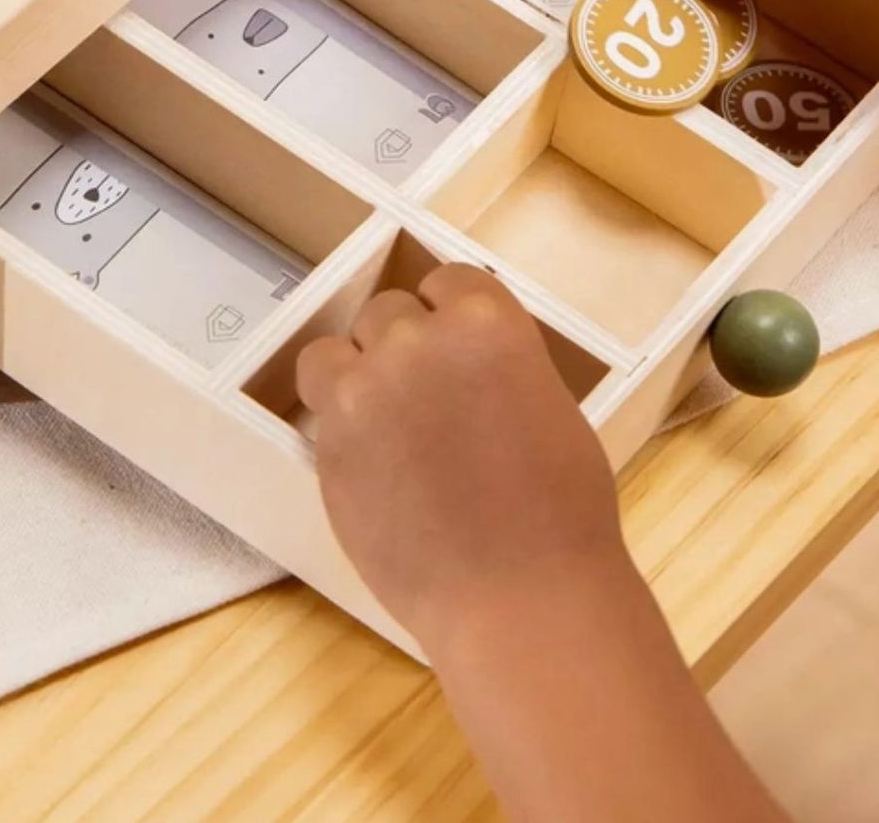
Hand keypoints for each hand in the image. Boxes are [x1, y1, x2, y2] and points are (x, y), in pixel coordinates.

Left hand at [294, 263, 626, 649]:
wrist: (520, 597)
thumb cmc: (560, 511)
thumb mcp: (546, 402)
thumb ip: (493, 364)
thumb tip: (461, 365)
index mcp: (486, 321)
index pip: (446, 280)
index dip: (449, 316)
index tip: (454, 351)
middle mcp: (417, 341)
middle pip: (387, 311)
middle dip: (404, 347)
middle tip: (425, 400)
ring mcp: (365, 390)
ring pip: (335, 351)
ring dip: (355, 374)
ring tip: (381, 421)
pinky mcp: (328, 443)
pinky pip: (318, 407)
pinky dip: (338, 425)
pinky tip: (369, 461)